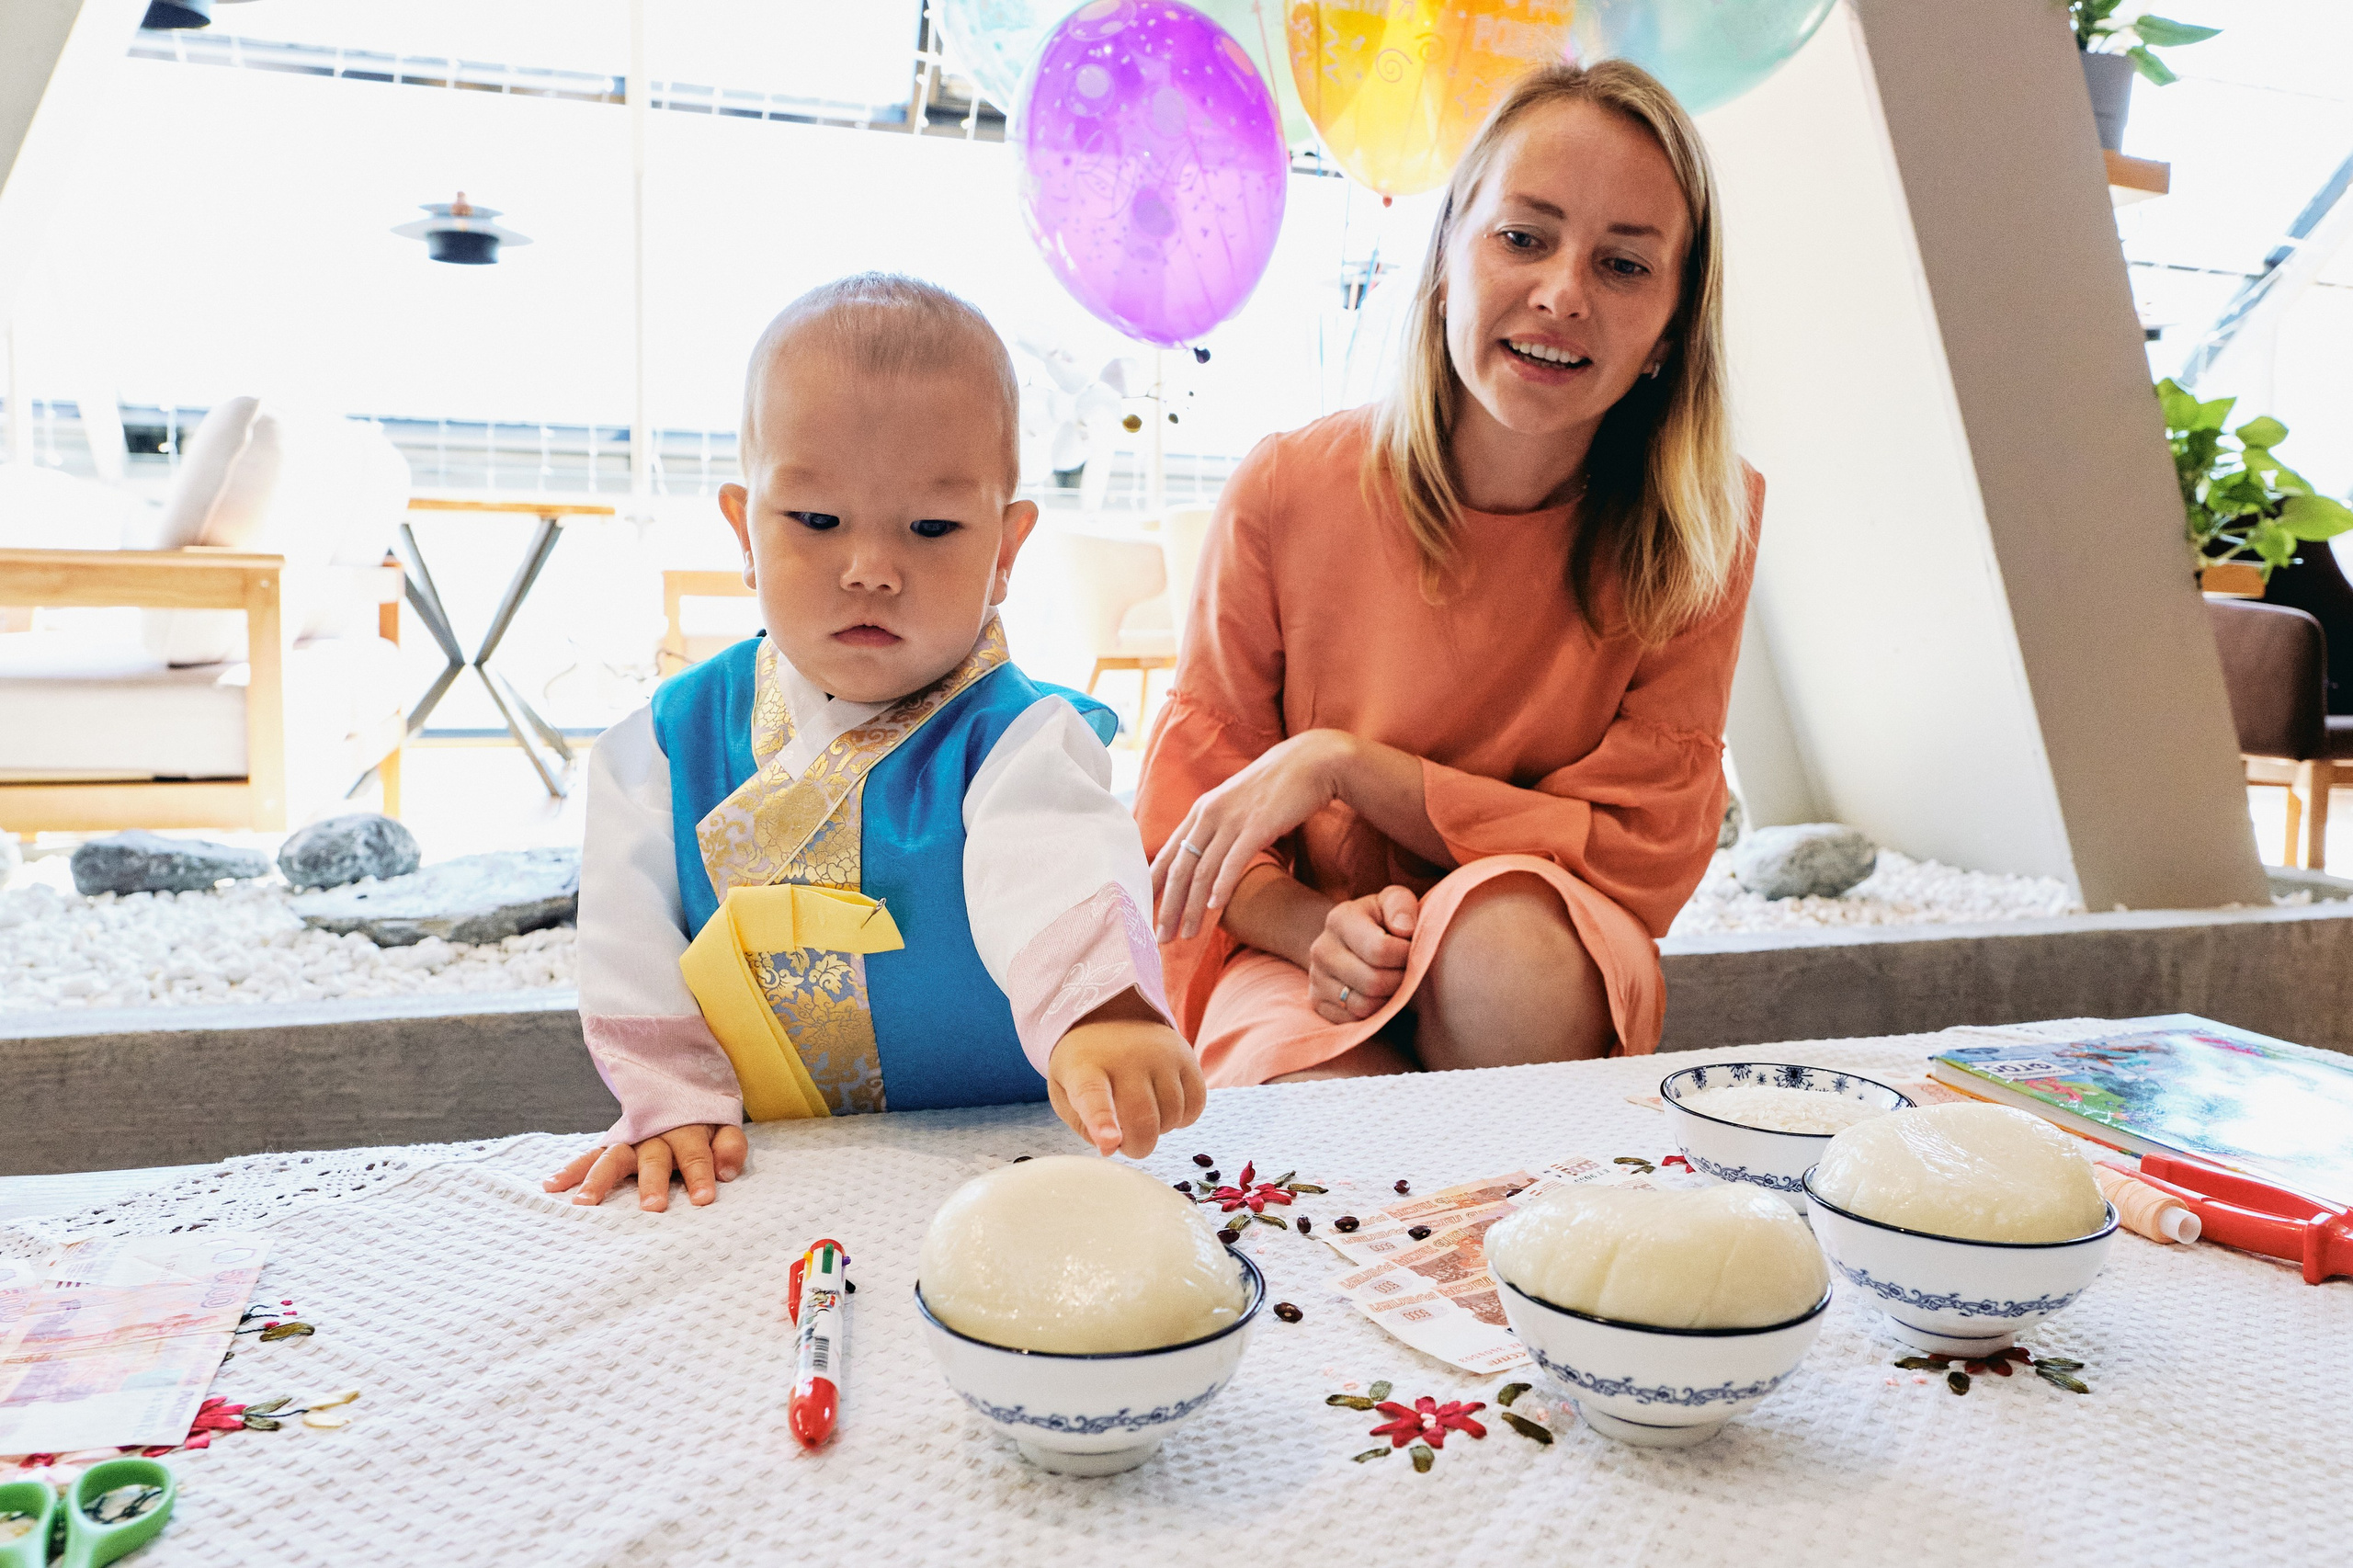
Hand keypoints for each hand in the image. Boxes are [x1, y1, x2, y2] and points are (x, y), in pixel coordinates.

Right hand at [543, 1123, 748, 1211]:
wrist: (677, 1089)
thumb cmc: (704, 1122)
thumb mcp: (724, 1127)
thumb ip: (730, 1147)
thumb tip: (727, 1173)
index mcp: (688, 1130)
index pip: (696, 1153)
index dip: (701, 1174)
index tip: (703, 1200)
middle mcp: (655, 1135)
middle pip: (654, 1158)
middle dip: (653, 1182)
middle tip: (652, 1207)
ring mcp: (629, 1139)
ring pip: (613, 1158)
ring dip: (599, 1180)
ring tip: (584, 1203)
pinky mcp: (611, 1144)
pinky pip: (589, 1156)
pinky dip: (570, 1169)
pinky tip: (550, 1186)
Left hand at [1046, 1004, 1205, 1159]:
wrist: (1108, 1016)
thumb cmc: (1086, 1065)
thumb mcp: (1065, 1093)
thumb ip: (1084, 1126)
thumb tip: (1112, 1148)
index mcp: (1085, 1068)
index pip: (1093, 1096)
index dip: (1102, 1122)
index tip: (1110, 1141)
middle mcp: (1127, 1057)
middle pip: (1143, 1119)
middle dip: (1137, 1146)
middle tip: (1126, 1142)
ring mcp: (1160, 1054)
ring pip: (1172, 1116)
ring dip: (1159, 1131)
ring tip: (1142, 1115)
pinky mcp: (1187, 1056)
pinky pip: (1195, 1106)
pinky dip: (1183, 1119)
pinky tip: (1164, 1107)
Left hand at [1152, 729, 1354, 941]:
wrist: (1311, 762)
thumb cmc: (1276, 788)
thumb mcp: (1237, 804)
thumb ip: (1219, 827)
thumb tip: (1210, 857)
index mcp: (1202, 811)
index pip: (1169, 854)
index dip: (1154, 886)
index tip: (1144, 914)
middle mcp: (1210, 815)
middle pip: (1180, 868)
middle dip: (1168, 907)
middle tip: (1160, 938)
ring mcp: (1232, 820)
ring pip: (1202, 870)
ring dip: (1192, 906)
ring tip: (1186, 934)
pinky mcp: (1257, 825)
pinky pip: (1233, 861)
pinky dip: (1221, 886)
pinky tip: (1215, 908)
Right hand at [1309, 886, 1417, 1022]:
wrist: (1351, 940)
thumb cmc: (1381, 920)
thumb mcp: (1394, 902)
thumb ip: (1402, 906)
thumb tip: (1405, 930)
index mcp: (1340, 919)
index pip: (1380, 950)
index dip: (1406, 955)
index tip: (1412, 950)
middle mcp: (1321, 949)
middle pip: (1374, 982)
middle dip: (1400, 980)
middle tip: (1406, 970)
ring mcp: (1316, 979)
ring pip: (1364, 1006)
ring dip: (1389, 999)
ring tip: (1393, 982)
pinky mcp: (1317, 1003)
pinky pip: (1353, 1021)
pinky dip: (1373, 1014)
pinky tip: (1378, 995)